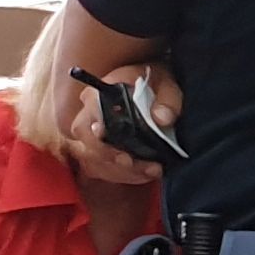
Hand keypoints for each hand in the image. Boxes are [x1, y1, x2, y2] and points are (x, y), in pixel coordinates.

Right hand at [63, 65, 179, 192]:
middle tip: (139, 165)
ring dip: (124, 170)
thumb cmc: (156, 81)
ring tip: (153, 170)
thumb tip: (162, 118)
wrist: (153, 82)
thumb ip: (167, 100)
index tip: (122, 156)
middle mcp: (89, 114)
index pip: (87, 124)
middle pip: (88, 144)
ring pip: (96, 158)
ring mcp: (94, 131)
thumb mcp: (167, 84)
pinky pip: (105, 166)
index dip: (99, 143)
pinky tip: (148, 173)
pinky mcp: (105, 144)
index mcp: (98, 96)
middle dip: (113, 160)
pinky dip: (126, 174)